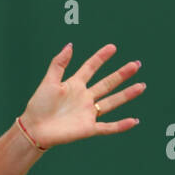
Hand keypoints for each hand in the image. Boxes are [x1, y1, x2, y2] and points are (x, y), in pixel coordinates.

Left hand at [19, 43, 144, 149]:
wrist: (33, 129)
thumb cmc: (38, 106)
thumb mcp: (49, 82)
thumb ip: (59, 64)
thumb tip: (70, 45)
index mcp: (74, 85)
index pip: (90, 68)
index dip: (101, 57)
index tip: (112, 47)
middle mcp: (84, 97)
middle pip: (107, 84)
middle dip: (122, 74)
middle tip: (136, 64)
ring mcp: (88, 113)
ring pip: (112, 102)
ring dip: (126, 95)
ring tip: (141, 86)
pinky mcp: (88, 128)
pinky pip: (108, 127)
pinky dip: (121, 125)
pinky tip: (134, 121)